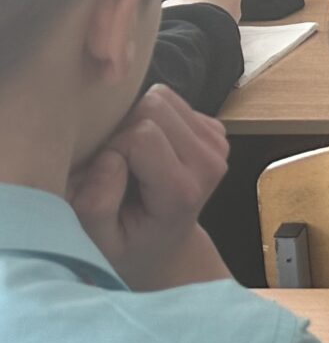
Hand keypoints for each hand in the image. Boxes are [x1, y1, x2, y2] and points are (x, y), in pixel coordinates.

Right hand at [67, 86, 231, 290]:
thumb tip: (110, 158)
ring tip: (132, 159)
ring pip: (162, 97)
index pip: (140, 136)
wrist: (165, 245)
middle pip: (153, 107)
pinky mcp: (214, 130)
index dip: (111, 150)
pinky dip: (151, 120)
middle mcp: (209, 162)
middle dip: (123, 130)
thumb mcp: (98, 240)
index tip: (106, 179)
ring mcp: (217, 143)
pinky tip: (149, 151)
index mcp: (183, 191)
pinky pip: (171, 101)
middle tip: (117, 165)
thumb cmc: (126, 244)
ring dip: (136, 121)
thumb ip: (96, 204)